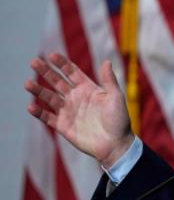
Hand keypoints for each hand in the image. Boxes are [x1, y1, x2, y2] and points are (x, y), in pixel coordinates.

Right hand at [24, 52, 133, 167]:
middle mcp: (76, 98)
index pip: (72, 72)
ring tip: (28, 83)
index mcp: (88, 89)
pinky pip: (47, 117)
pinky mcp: (63, 125)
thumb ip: (109, 80)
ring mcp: (68, 111)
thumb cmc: (119, 120)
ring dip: (38, 90)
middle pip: (57, 82)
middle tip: (34, 62)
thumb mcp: (116, 97)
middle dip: (46, 72)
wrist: (116, 144)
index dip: (62, 63)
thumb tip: (107, 61)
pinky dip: (39, 112)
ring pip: (49, 98)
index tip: (52, 55)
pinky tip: (31, 106)